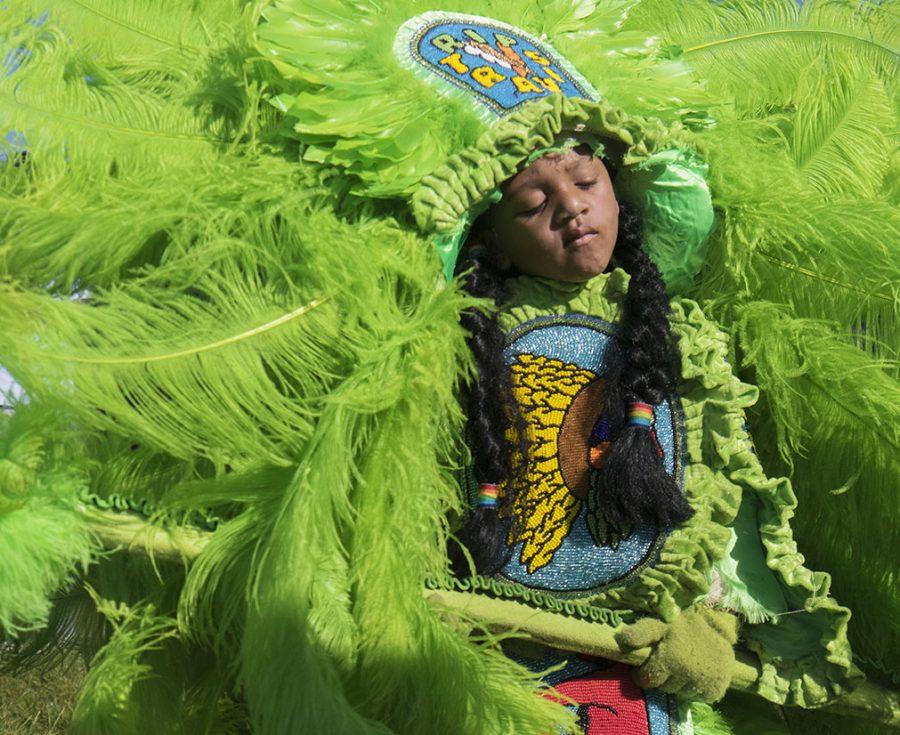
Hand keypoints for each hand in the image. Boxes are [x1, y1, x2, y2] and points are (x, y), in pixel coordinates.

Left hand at [614, 606, 738, 702]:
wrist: (719, 626)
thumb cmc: (681, 625)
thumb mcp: (659, 624)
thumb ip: (640, 633)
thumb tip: (622, 639)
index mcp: (669, 657)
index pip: (648, 679)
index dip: (642, 675)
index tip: (641, 671)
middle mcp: (686, 671)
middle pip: (663, 687)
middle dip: (661, 678)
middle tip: (665, 664)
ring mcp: (702, 681)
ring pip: (679, 693)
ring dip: (678, 684)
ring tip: (681, 666)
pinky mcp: (715, 688)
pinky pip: (697, 697)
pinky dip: (695, 688)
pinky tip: (695, 673)